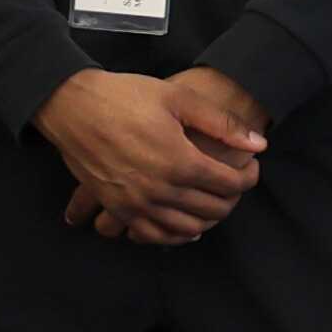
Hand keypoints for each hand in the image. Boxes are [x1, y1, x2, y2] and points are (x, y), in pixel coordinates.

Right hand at [37, 67, 262, 244]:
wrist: (71, 105)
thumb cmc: (124, 96)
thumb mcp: (178, 98)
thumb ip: (222, 124)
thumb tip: (259, 145)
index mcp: (179, 161)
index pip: (230, 184)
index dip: (248, 177)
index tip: (251, 168)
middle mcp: (160, 190)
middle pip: (212, 210)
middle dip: (232, 199)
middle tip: (236, 184)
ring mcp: (136, 204)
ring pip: (185, 228)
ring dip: (207, 220)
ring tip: (214, 202)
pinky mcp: (116, 208)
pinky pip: (152, 235)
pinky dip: (173, 235)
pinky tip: (184, 226)